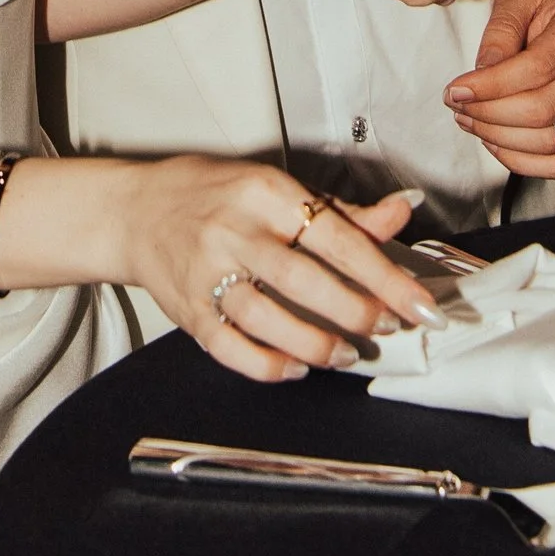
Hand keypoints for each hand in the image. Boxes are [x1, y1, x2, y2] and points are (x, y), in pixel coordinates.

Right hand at [113, 158, 439, 382]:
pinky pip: (230, 348)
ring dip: (316, 345)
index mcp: (264, 192)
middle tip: (388, 329)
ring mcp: (205, 273)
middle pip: (303, 280)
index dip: (384, 274)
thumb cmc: (214, 195)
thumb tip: (403, 210)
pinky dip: (268, 365)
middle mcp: (233, 230)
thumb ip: (343, 212)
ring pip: (267, 319)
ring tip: (347, 353)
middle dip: (355, 311)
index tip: (419, 304)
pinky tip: (296, 367)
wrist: (135, 210)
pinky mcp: (186, 311)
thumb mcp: (277, 188)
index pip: (335, 236)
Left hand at [444, 0, 554, 175]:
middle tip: (457, 105)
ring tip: (470, 119)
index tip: (455, 90)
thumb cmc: (550, 2)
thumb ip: (500, 30)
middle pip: (542, 111)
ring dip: (500, 138)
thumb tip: (482, 74)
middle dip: (489, 114)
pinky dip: (521, 161)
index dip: (491, 86)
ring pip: (549, 142)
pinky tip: (495, 139)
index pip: (537, 69)